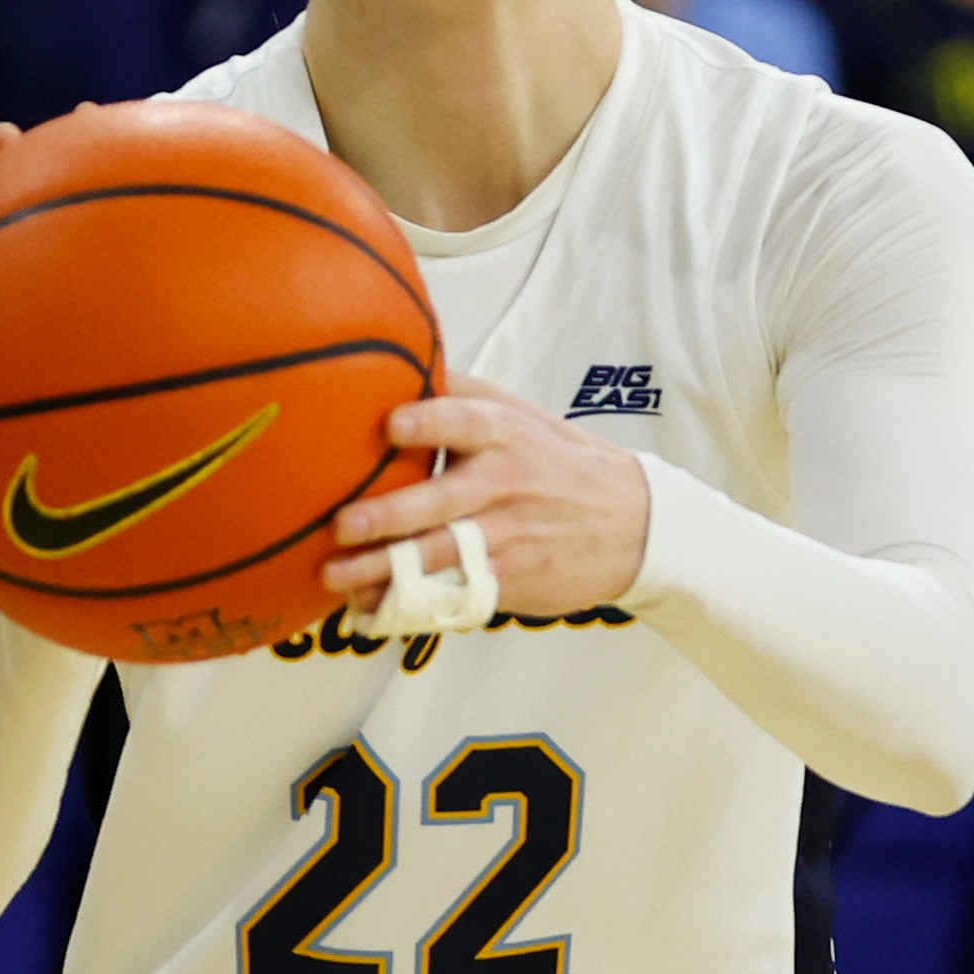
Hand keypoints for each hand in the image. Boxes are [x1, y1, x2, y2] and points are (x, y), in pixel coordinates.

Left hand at [321, 374, 650, 619]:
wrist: (637, 526)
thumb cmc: (562, 463)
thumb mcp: (527, 417)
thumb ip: (465, 396)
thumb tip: (402, 362)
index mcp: (507, 436)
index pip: (466, 422)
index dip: (429, 421)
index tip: (391, 424)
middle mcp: (506, 485)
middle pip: (443, 501)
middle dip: (391, 516)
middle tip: (342, 525)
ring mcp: (508, 537)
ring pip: (441, 556)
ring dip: (385, 570)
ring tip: (336, 579)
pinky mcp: (510, 580)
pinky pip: (454, 594)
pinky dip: (411, 605)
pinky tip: (369, 611)